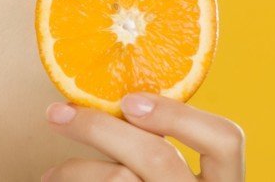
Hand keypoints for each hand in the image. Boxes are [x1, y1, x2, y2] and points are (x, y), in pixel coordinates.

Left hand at [42, 93, 244, 180]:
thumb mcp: (170, 181)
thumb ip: (156, 153)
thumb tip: (110, 105)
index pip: (224, 140)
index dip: (178, 114)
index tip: (128, 101)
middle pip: (156, 156)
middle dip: (98, 128)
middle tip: (55, 113)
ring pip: (119, 180)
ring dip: (74, 171)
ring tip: (50, 175)